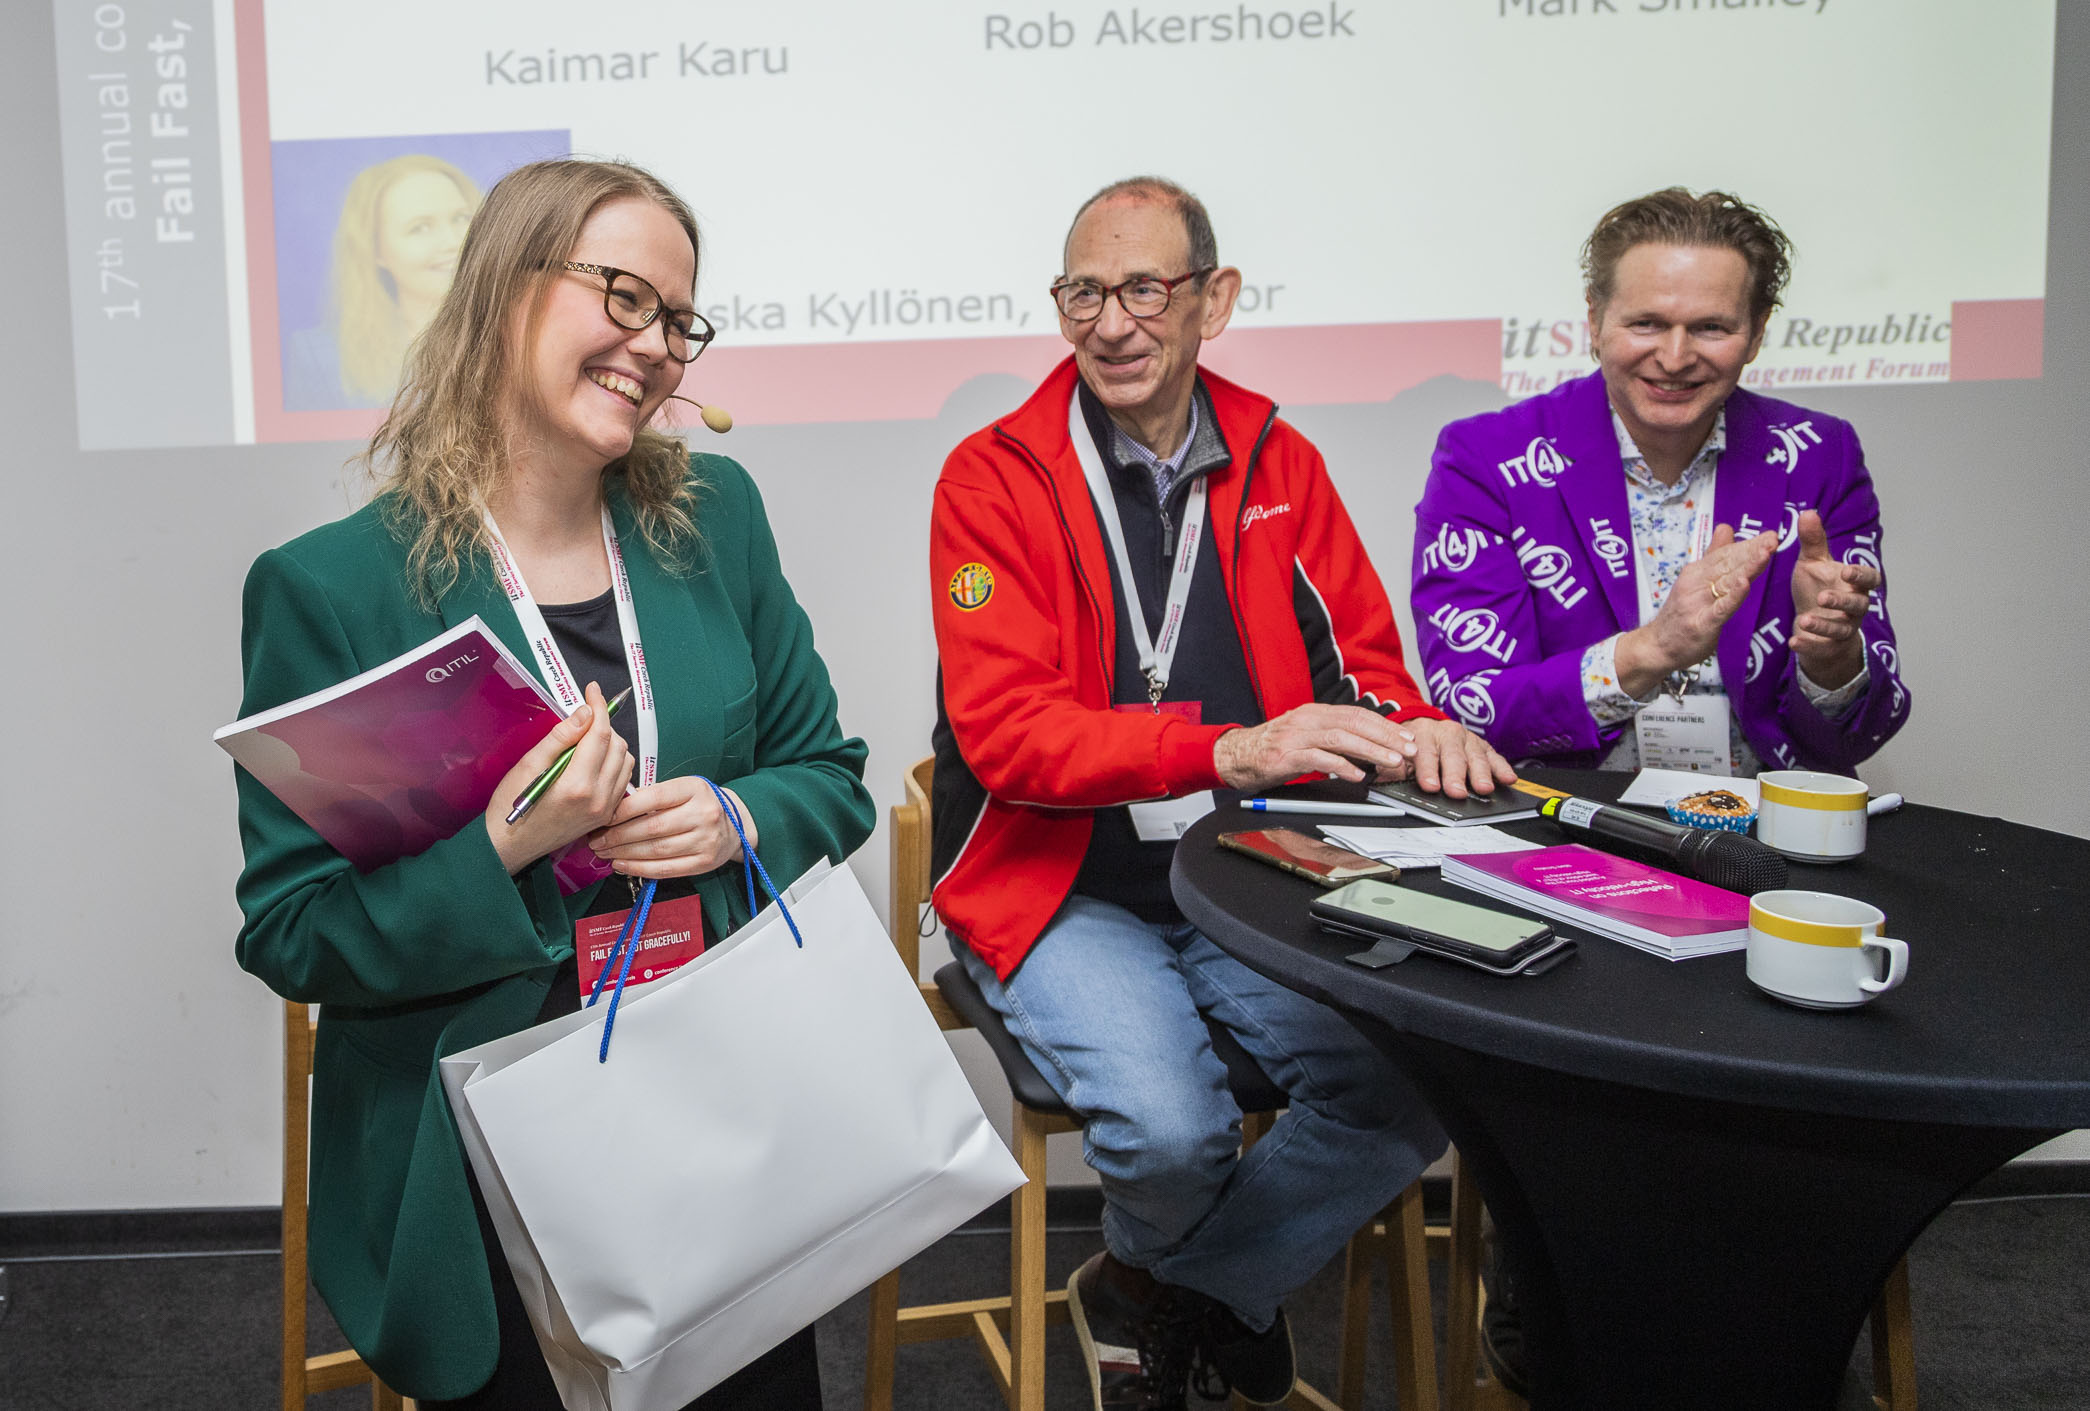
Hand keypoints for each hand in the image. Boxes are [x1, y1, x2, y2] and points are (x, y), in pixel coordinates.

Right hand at [486, 682, 632, 874]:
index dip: (599, 707)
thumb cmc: (512, 804)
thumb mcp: (529, 764)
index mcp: (578, 785)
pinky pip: (622, 781)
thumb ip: (561, 737)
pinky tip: (593, 761)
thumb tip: (585, 713)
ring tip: (586, 741)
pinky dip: (614, 764)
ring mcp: (606, 810)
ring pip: (626, 762)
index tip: (593, 690)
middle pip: (618, 746)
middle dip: (604, 726)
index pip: (600, 735)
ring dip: (611, 744)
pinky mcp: (606, 816)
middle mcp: (599, 799)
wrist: (511, 844)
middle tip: (582, 719)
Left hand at [588, 778, 757, 879]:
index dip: (624, 809)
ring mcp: (706, 840)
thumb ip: (653, 795)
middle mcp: (704, 814)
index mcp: (695, 789)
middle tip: (597, 839)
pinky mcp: (704, 862)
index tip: (603, 816)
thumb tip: (613, 808)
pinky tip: (622, 864)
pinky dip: (639, 868)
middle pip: (652, 827)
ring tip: (605, 852)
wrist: (735, 825)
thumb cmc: (699, 804)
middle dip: (618, 835)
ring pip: (656, 850)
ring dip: (624, 853)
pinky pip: (665, 869)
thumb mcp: (682, 789)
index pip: (654, 798)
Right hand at [1214, 703, 1419, 792]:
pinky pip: (1319, 759)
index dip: (1385, 726)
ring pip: (1341, 738)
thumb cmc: (1273, 749)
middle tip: (1408, 750)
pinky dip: (1341, 766)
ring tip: (1392, 762)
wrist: (1235, 755)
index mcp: (1315, 712)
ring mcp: (1296, 736)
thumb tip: (1369, 749)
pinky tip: (1357, 775)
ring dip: (1371, 751)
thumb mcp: (1306, 736)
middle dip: (1386, 737)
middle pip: (1355, 723)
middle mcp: (1307, 719)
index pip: (1358, 714)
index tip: (1406, 738)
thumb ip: (1333, 739)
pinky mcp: (1285, 756)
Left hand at [1396, 717, 1518, 800]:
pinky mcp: (1483, 746)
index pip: (1425, 753)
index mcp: (1423, 735)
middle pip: (1452, 756)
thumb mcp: (1398, 752)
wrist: (1425, 724)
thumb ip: (1393, 767)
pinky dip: (1501, 768)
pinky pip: (1494, 757)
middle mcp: (1447, 735)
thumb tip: (1387, 775)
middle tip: (1457, 792)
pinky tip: (1508, 778)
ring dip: (1481, 773)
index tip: (1430, 786)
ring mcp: (1467, 739)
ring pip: (1475, 756)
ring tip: (1484, 788)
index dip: (1428, 770)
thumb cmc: (1414, 744)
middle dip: (1455, 775)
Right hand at [1614, 524, 1776, 697]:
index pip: (1726, 554)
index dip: (1748, 545)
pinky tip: (1744, 585)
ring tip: (1765, 554)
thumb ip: (1713, 555)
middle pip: (1728, 565)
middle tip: (1773, 539)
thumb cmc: (1680, 615)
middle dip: (1752, 551)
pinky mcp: (1702, 623)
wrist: (1656, 647)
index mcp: (1697, 572)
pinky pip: (1720, 608)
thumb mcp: (1695, 580)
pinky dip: (1733, 596)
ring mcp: (1698, 603)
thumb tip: (1725, 528)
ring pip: (1727, 582)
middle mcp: (1696, 584)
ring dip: (1747, 567)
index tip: (1770, 536)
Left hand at [1788, 510, 1874, 687]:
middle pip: (1858, 605)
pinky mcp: (1829, 647)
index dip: (1861, 575)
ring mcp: (1843, 628)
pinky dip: (1809, 645)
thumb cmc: (1816, 588)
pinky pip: (1822, 648)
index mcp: (1854, 584)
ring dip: (1823, 625)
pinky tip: (1793, 641)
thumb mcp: (1812, 564)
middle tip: (1823, 597)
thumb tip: (1808, 511)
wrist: (1812, 624)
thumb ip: (1813, 542)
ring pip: (1841, 628)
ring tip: (1803, 620)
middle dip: (1842, 601)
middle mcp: (1854, 607)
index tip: (1847, 571)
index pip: (1869, 579)